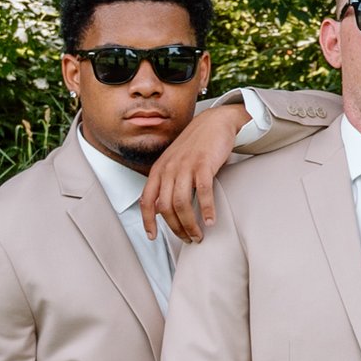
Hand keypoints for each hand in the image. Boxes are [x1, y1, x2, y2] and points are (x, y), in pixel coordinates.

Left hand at [141, 100, 246, 240]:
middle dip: (176, 228)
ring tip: (198, 234)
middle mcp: (169, 169)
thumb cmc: (195, 145)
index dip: (147, 221)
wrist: (214, 122)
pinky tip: (210, 220)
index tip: (152, 236)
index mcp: (159, 170)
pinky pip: (203, 192)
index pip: (146, 200)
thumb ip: (167, 182)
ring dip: (190, 224)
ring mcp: (186, 166)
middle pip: (165, 207)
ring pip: (181, 203)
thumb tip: (163, 208)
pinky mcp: (204, 164)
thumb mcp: (174, 162)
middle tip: (187, 238)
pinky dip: (206, 209)